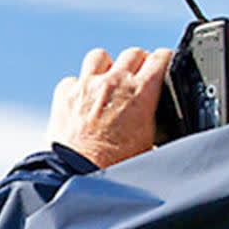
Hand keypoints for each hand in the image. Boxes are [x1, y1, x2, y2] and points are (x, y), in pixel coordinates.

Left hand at [47, 46, 171, 168]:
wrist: (79, 175)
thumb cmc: (116, 166)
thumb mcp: (149, 142)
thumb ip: (155, 119)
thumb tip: (159, 118)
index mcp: (140, 93)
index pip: (159, 57)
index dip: (163, 59)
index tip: (162, 65)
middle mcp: (113, 82)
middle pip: (132, 53)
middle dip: (138, 63)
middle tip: (137, 77)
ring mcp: (87, 86)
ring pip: (100, 57)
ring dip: (106, 67)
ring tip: (107, 82)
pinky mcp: (65, 94)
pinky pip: (73, 79)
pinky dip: (78, 86)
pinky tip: (82, 100)